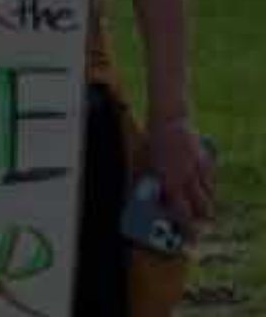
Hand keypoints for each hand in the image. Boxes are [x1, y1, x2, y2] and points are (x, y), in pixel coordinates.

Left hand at [147, 119, 214, 239]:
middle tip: (199, 230)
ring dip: (205, 207)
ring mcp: (199, 170)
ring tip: (203, 216)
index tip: (190, 239)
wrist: (169, 119)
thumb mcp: (147, 163)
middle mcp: (186, 178)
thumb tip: (151, 199)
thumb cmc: (153, 141)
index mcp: (170, 180)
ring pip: (208, 197)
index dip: (186, 228)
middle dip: (201, 223)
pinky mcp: (206, 161)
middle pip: (201, 209)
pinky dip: (208, 189)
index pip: (181, 212)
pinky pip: (211, 181)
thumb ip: (151, 182)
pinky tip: (204, 192)